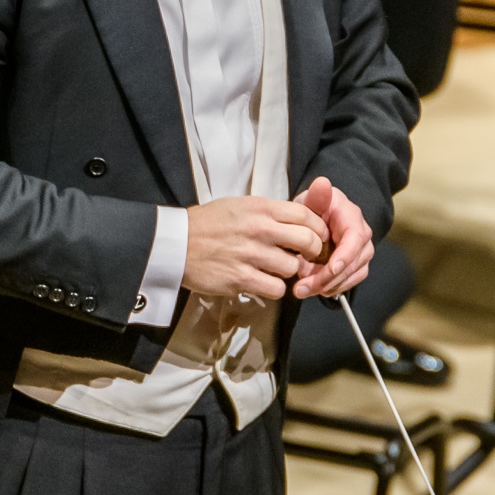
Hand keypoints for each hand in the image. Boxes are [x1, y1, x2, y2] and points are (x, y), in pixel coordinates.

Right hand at [182, 196, 330, 299]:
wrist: (176, 243)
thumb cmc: (208, 223)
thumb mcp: (240, 206)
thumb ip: (269, 213)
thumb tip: (297, 222)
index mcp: (261, 208)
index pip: (306, 215)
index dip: (318, 228)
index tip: (317, 237)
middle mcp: (260, 229)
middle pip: (308, 242)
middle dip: (311, 252)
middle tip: (303, 257)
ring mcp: (251, 255)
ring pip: (293, 268)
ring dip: (287, 271)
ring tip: (273, 268)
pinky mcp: (242, 278)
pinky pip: (276, 288)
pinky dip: (273, 288)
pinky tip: (262, 281)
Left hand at [290, 177, 373, 299]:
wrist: (322, 216)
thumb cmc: (315, 208)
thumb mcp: (310, 200)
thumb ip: (316, 196)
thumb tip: (322, 183)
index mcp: (352, 217)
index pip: (355, 239)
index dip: (345, 256)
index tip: (331, 269)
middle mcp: (362, 236)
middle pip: (353, 262)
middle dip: (328, 278)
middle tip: (302, 287)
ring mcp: (361, 252)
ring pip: (351, 275)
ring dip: (328, 286)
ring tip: (302, 290)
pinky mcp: (356, 265)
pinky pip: (349, 282)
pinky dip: (332, 288)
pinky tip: (314, 290)